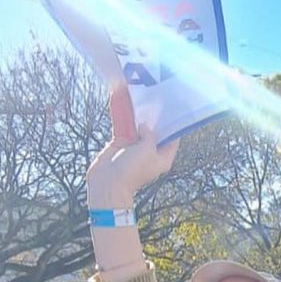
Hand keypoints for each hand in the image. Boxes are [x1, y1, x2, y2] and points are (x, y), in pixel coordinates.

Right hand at [87, 85, 179, 207]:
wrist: (107, 182)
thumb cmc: (132, 170)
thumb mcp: (147, 150)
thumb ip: (150, 136)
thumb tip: (145, 126)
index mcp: (163, 157)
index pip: (173, 139)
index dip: (173, 125)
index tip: (172, 109)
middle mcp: (150, 152)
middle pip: (154, 131)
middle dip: (153, 118)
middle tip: (154, 99)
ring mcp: (134, 147)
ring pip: (137, 128)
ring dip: (136, 116)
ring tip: (138, 98)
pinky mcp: (120, 143)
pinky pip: (122, 127)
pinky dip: (122, 117)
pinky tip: (122, 104)